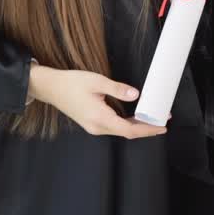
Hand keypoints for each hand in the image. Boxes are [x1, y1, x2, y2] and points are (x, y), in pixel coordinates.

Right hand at [29, 65, 166, 138]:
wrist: (51, 88)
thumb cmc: (71, 83)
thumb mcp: (97, 81)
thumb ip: (118, 89)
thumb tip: (136, 94)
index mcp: (99, 118)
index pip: (129, 130)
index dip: (147, 130)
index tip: (162, 127)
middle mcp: (97, 127)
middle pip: (127, 133)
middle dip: (146, 128)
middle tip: (162, 120)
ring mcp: (93, 127)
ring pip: (120, 131)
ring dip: (137, 126)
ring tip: (152, 118)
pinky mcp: (92, 124)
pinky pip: (114, 127)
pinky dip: (127, 124)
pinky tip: (135, 117)